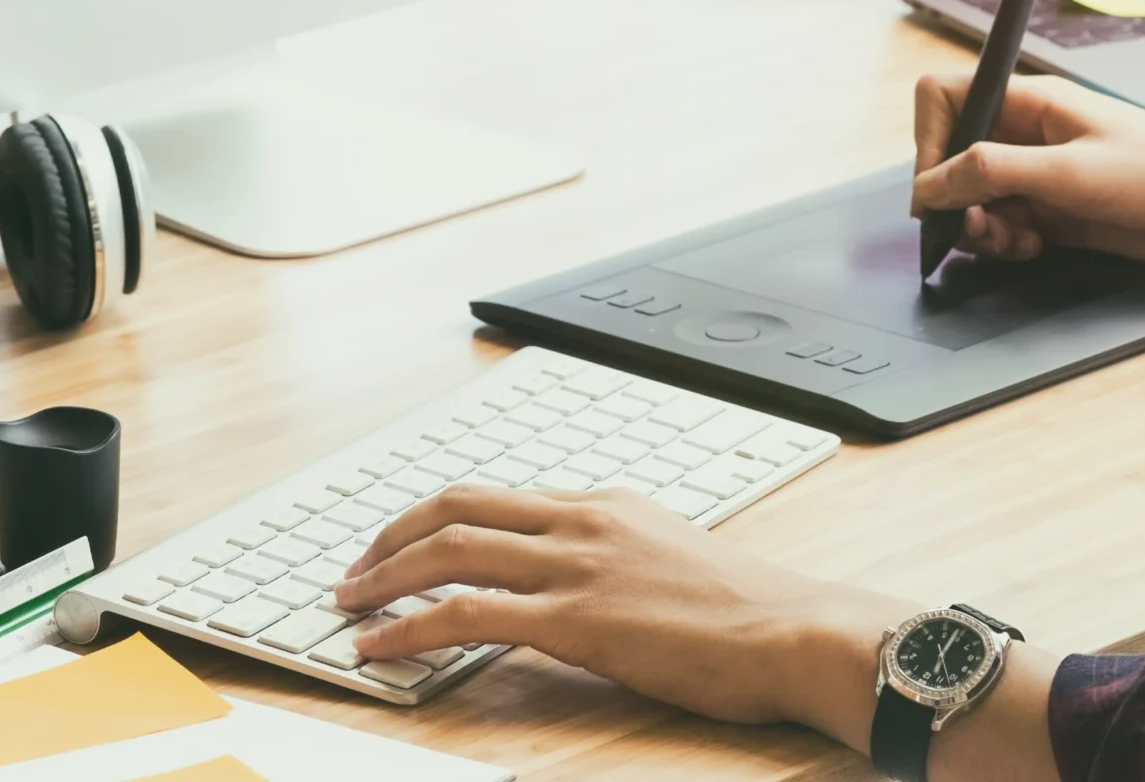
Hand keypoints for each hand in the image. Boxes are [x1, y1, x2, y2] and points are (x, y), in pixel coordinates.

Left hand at [335, 485, 912, 728]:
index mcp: (608, 505)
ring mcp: (578, 566)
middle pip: (456, 507)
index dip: (435, 519)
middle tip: (355, 570)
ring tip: (348, 605)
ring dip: (383, 577)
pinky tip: (378, 646)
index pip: (499, 497)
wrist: (796, 632)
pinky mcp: (576, 619)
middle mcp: (585, 522)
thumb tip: (577, 591)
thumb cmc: (752, 616)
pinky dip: (409, 626)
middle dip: (391, 536)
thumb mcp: (674, 564)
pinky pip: (467, 612)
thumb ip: (618, 563)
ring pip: (449, 550)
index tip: (402, 545)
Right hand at [912, 74, 1144, 267]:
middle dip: (955, 196)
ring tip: (1016, 240)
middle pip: (953, 155)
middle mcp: (1030, 133)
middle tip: (981, 224)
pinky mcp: (1060, 211)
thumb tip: (931, 185)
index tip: (939, 187)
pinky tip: (1035, 247)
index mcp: (1031, 101)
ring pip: (976, 196)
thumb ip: (993, 172)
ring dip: (981, 226)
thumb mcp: (1070, 171)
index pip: (945, 98)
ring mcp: (1044, 173)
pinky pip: (1006, 224)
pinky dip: (1007, 241)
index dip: (929, 140)